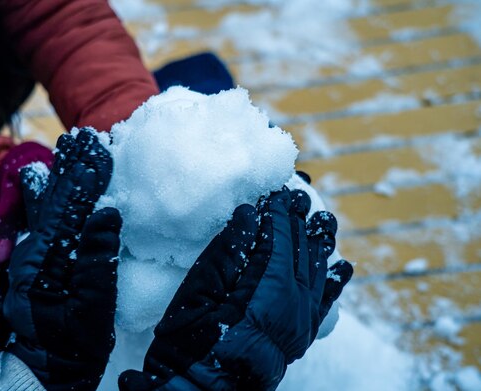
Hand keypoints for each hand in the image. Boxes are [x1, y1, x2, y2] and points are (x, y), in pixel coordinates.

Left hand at [0, 129, 120, 390]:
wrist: (47, 368)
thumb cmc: (76, 342)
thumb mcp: (94, 307)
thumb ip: (99, 259)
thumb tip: (108, 212)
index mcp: (45, 261)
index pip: (67, 209)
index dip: (84, 178)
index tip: (97, 148)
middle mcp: (32, 252)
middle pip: (53, 202)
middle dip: (70, 170)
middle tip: (84, 138)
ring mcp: (30, 256)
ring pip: (45, 208)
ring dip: (60, 178)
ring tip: (70, 149)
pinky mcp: (34, 261)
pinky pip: (45, 221)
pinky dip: (54, 198)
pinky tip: (51, 180)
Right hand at [119, 188, 352, 390]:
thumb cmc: (192, 343)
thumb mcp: (198, 294)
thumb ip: (226, 252)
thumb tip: (248, 214)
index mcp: (266, 287)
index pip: (278, 238)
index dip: (278, 213)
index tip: (277, 191)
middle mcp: (292, 301)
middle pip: (301, 251)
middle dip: (300, 221)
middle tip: (300, 196)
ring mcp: (302, 319)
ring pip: (317, 272)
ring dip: (321, 243)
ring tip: (325, 221)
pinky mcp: (303, 335)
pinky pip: (325, 303)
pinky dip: (335, 282)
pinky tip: (341, 266)